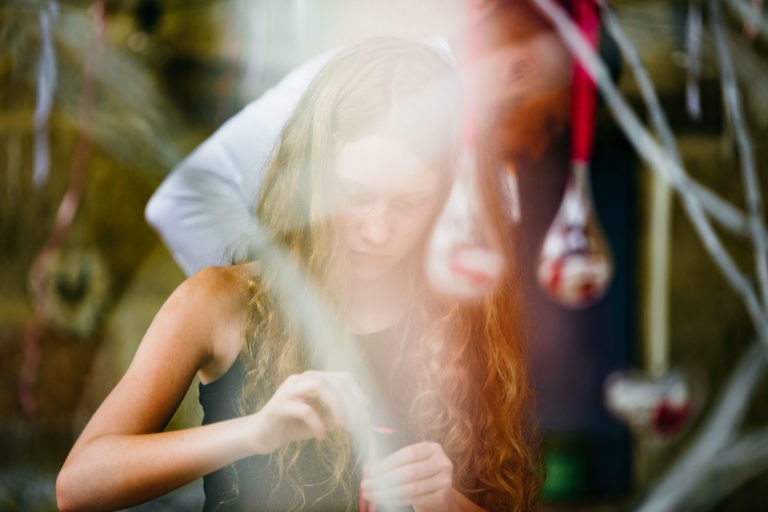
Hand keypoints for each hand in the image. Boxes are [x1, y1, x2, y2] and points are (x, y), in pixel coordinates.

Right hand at [247, 370, 367, 453]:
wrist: (260, 436)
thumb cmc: (292, 426)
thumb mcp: (320, 420)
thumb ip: (336, 414)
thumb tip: (360, 413)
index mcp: (312, 379)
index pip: (341, 377)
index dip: (357, 391)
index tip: (367, 409)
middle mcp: (300, 379)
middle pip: (333, 379)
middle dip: (350, 400)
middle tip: (356, 422)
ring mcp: (288, 390)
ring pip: (319, 386)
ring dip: (337, 406)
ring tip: (343, 426)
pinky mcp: (278, 406)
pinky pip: (304, 409)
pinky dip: (317, 423)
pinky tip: (321, 436)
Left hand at [361, 441, 453, 510]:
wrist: (438, 493)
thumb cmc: (419, 475)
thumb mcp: (407, 464)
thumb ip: (389, 463)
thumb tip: (367, 468)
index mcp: (432, 448)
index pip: (408, 453)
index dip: (388, 462)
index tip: (370, 471)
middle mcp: (442, 462)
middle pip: (409, 471)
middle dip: (384, 479)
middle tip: (366, 485)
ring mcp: (444, 480)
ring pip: (411, 488)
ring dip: (387, 492)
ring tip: (370, 494)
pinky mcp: (442, 497)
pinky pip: (415, 499)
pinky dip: (397, 500)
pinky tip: (384, 500)